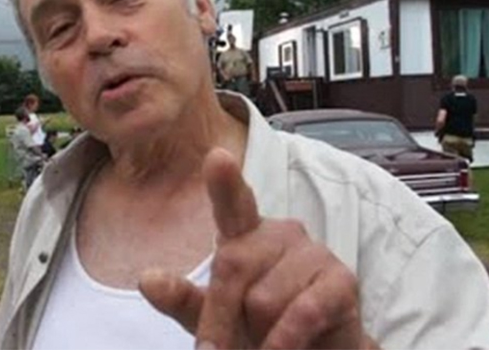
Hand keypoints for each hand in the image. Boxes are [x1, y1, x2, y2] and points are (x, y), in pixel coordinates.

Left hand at [140, 148, 372, 348]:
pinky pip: (301, 313)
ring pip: (263, 299)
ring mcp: (313, 252)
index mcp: (244, 236)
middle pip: (232, 268)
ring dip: (259, 335)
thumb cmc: (257, 329)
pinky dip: (284, 342)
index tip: (218, 157)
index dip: (225, 182)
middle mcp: (279, 232)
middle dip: (220, 320)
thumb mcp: (213, 317)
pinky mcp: (341, 280)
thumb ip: (183, 298)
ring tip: (269, 341)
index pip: (233, 203)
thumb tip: (147, 279)